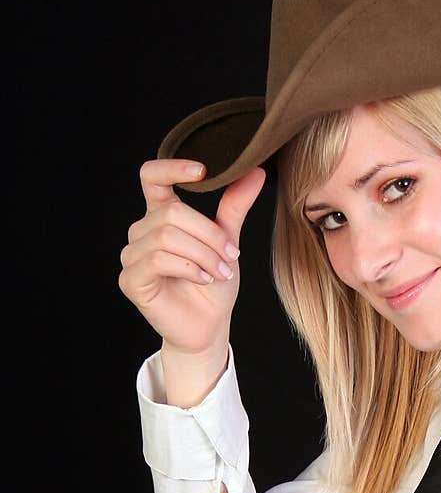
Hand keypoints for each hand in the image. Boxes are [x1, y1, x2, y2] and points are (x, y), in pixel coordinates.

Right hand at [118, 158, 266, 356]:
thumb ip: (235, 206)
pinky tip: (204, 279)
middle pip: (172, 212)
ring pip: (167, 236)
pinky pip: (158, 260)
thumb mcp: (228, 240)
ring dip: (203, 254)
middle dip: (209, 234)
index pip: (152, 176)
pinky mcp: (131, 280)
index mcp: (161, 215)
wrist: (209, 325)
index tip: (203, 171)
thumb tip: (257, 171)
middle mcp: (142, 231)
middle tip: (232, 256)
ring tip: (221, 271)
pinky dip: (189, 268)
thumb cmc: (214, 284)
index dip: (173, 167)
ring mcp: (133, 256)